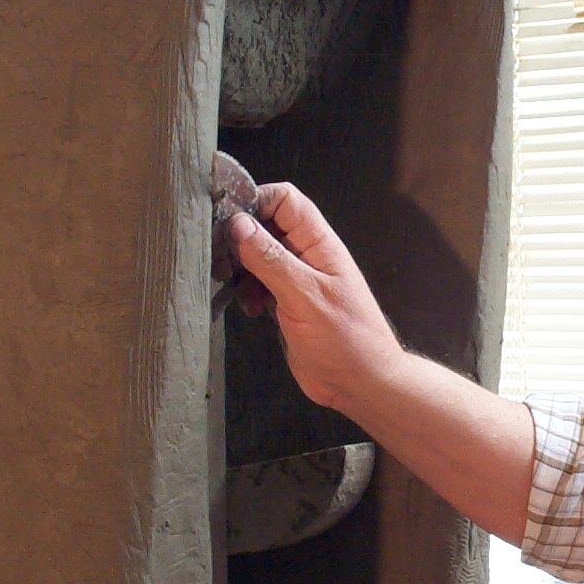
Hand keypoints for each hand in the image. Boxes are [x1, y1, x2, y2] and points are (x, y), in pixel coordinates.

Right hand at [226, 183, 402, 413]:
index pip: (285, 199)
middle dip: (240, 239)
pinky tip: (253, 310)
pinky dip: (249, 291)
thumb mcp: (304, 296)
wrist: (360, 384)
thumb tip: (239, 223)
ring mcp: (297, 279)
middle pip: (266, 226)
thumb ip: (271, 259)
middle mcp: (308, 256)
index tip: (227, 221)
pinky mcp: (288, 302)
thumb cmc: (345, 339)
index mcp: (319, 244)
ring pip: (258, 256)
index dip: (256, 201)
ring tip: (240, 291)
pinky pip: (260, 283)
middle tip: (223, 262)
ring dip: (242, 269)